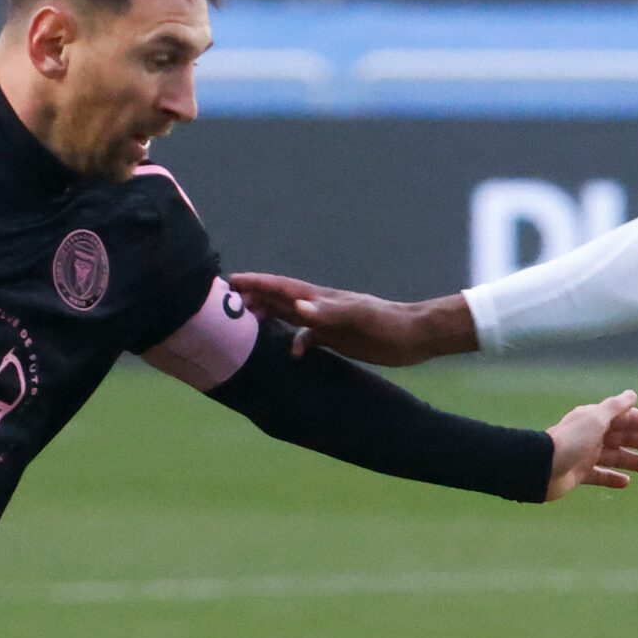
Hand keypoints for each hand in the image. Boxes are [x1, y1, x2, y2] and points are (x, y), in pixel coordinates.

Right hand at [228, 272, 476, 367]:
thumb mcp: (356, 317)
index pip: (281, 287)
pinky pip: (307, 338)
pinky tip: (290, 355)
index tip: (230, 281)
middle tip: (225, 305)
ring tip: (245, 324)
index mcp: (319, 298)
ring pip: (289, 316)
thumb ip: (326, 313)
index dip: (256, 283)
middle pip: (278, 299)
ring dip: (268, 317)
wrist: (412, 335)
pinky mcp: (336, 337)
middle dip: (252, 298)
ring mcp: (326, 322)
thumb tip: (297, 308)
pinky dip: (294, 343)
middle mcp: (319, 307)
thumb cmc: (386, 323)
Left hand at [542, 390, 637, 500]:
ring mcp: (585, 455)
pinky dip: (613, 477)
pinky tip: (627, 482)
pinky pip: (601, 474)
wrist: (541, 468)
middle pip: (625, 437)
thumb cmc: (570, 441)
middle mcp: (591, 434)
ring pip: (618, 457)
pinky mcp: (579, 474)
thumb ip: (615, 407)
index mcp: (595, 418)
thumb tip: (632, 395)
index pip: (627, 417)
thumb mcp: (595, 418)